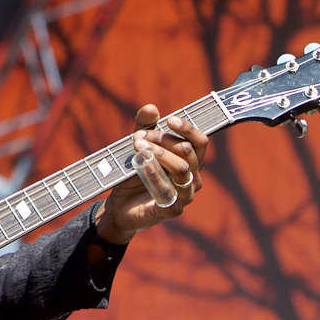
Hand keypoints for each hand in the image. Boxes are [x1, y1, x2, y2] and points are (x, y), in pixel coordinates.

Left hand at [96, 104, 207, 244]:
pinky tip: (144, 167)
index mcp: (189, 162)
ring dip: (160, 154)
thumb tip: (151, 108)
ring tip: (139, 147)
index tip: (170, 120)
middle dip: (164, 140)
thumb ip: (144, 127)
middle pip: (189, 153)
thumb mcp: (138, 147)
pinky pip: (169, 193)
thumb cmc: (135, 175)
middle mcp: (191, 178)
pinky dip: (156, 178)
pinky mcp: (170, 211)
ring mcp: (183, 196)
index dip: (188, 129)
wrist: (119, 206)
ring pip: (182, 169)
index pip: (200, 142)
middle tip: (139, 137)